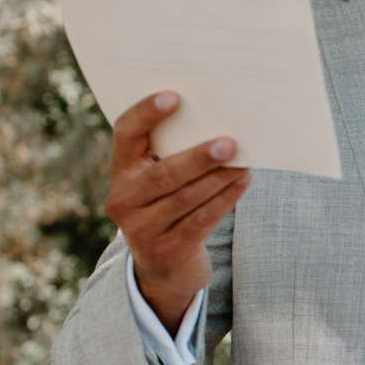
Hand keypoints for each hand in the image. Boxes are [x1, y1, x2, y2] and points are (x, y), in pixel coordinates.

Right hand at [106, 91, 249, 330]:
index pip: (125, 134)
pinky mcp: (167, 250)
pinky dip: (224, 200)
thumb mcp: (159, 180)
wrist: (164, 268)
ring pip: (185, 198)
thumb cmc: (169, 204)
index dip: (146, 114)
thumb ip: (173, 152)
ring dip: (218, 179)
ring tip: (243, 163)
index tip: (174, 97)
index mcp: (120, 170)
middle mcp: (124, 199)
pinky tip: (241, 183)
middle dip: (198, 158)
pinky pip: (200, 221)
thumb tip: (219, 120)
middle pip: (163, 174)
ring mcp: (142, 229)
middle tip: (229, 143)